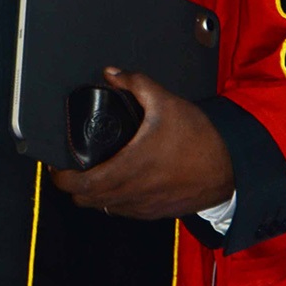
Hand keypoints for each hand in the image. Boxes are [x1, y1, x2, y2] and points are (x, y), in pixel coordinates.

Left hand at [49, 67, 233, 219]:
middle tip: (69, 168)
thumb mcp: (165, 101)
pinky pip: (123, 211)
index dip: (61, 179)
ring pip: (104, 208)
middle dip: (73, 186)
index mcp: (128, 168)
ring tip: (90, 172)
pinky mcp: (155, 212)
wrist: (230, 166)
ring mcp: (143, 207)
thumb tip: (111, 73)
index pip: (81, 186)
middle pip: (87, 201)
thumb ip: (135, 83)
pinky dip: (112, 200)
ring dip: (92, 194)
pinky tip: (117, 180)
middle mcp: (132, 193)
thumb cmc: (199, 137)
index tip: (55, 168)